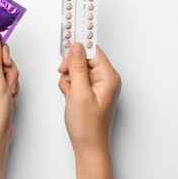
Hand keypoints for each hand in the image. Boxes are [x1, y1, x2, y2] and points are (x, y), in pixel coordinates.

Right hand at [58, 43, 120, 178]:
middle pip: (83, 59)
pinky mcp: (89, 90)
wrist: (87, 146)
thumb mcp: (79, 93)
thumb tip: (76, 46)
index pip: (93, 51)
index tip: (69, 32)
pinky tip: (70, 98)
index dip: (79, 46)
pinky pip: (75, 78)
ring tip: (71, 95)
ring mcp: (97, 85)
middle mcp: (105, 79)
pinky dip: (69, 86)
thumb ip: (77, 67)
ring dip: (68, 79)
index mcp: (109, 77)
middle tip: (68, 80)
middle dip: (71, 69)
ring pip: (76, 68)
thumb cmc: (88, 126)